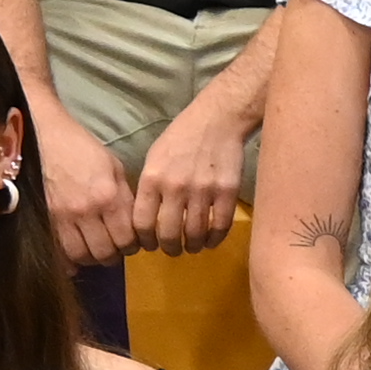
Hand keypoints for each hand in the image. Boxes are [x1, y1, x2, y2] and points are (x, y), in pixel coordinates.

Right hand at [36, 104, 139, 268]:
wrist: (44, 137)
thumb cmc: (82, 149)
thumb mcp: (114, 168)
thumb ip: (125, 198)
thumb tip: (133, 224)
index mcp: (109, 196)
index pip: (127, 238)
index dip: (133, 245)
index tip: (133, 242)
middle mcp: (87, 211)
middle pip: (106, 252)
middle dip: (115, 254)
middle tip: (116, 248)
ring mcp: (63, 217)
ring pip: (83, 256)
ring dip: (94, 258)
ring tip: (97, 249)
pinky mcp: (45, 219)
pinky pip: (60, 251)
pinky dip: (71, 259)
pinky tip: (78, 254)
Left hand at [131, 93, 249, 256]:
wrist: (218, 120)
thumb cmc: (182, 137)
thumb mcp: (155, 158)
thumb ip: (150, 187)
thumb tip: (146, 218)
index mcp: (153, 178)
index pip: (142, 223)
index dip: (145, 240)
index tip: (150, 245)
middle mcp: (176, 187)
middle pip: (169, 234)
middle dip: (169, 248)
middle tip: (172, 249)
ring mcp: (203, 191)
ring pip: (195, 234)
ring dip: (193, 246)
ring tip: (193, 246)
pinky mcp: (227, 192)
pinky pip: (220, 226)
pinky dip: (215, 239)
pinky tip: (211, 240)